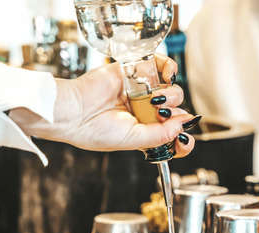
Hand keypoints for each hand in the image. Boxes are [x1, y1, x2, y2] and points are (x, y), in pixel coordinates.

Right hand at [9, 54, 195, 156]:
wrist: (73, 112)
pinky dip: (169, 68)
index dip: (184, 137)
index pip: (174, 135)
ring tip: (155, 99)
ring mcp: (142, 92)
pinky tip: (165, 76)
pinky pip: (161, 66)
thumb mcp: (133, 140)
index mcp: (145, 131)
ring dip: (172, 95)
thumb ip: (161, 135)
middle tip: (161, 115)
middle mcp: (146, 112)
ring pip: (173, 90)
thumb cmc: (94, 131)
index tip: (185, 140)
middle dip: (177, 115)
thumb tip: (184, 124)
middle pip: (177, 111)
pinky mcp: (135, 72)